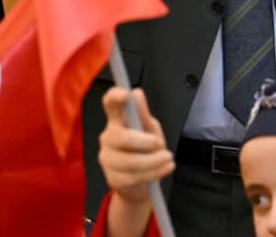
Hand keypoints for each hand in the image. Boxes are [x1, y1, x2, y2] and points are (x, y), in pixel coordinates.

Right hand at [99, 87, 173, 202]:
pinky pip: (134, 176)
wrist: (142, 183)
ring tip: (168, 159)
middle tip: (159, 144)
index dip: (114, 98)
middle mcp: (108, 137)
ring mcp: (107, 158)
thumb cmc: (146, 150)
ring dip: (154, 161)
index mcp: (117, 120)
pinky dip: (154, 172)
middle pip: (121, 137)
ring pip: (130, 161)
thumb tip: (136, 93)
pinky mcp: (112, 177)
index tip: (125, 94)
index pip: (109, 105)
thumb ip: (143, 114)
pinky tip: (163, 169)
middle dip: (145, 142)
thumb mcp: (150, 130)